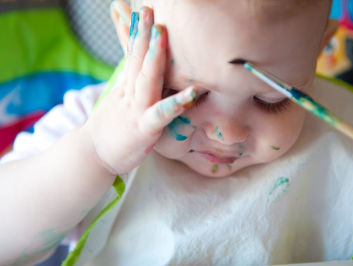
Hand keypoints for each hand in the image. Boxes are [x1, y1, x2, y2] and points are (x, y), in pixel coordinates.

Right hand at [85, 7, 196, 174]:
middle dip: (143, 34)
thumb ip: (129, 81)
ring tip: (162, 34)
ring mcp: (137, 110)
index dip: (138, 34)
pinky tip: (191, 93)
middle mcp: (131, 94)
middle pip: (137, 60)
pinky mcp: (144, 129)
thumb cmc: (111, 128)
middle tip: (148, 9)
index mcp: (127, 87)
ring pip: (146, 80)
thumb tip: (135, 66)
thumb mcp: (119, 100)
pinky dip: (175, 103)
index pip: (132, 56)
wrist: (93, 155)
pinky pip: (161, 114)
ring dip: (154, 57)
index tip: (143, 12)